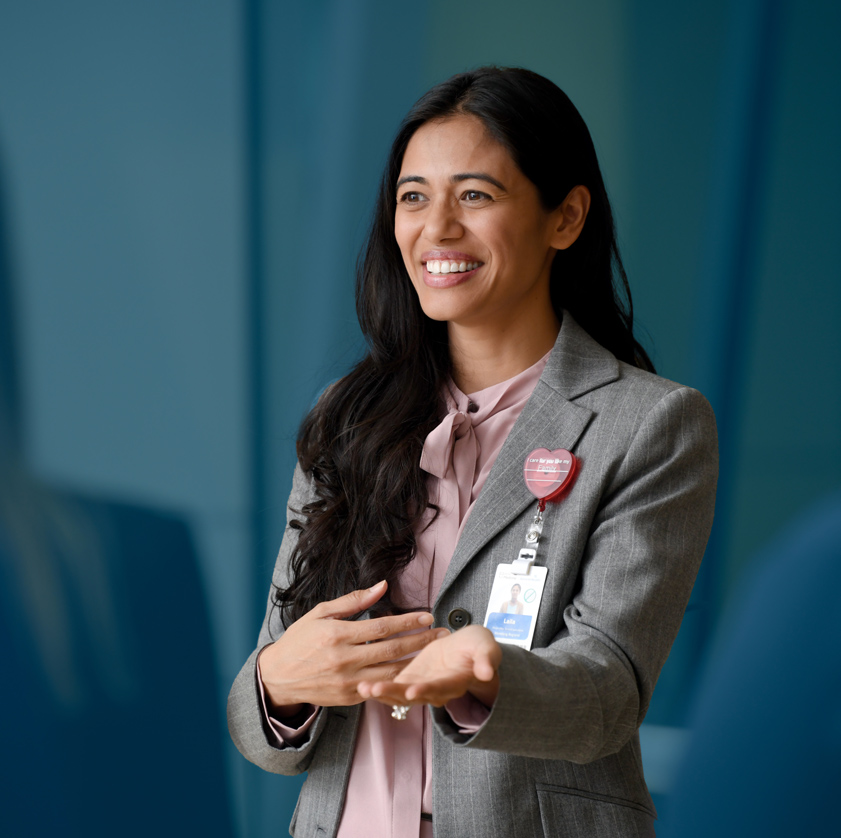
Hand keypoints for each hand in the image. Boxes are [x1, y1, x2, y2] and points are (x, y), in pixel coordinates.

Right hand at [258, 581, 449, 715]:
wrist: (277, 677)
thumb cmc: (300, 640)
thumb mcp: (321, 613)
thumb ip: (353, 600)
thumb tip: (382, 586)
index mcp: (337, 634)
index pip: (381, 626)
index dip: (407, 621)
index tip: (427, 615)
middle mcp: (344, 659)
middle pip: (392, 650)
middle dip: (421, 641)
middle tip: (442, 634)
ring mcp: (347, 682)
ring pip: (391, 672)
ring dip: (416, 663)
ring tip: (436, 653)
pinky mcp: (349, 698)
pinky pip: (380, 688)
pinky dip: (399, 681)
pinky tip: (416, 674)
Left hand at [357, 624, 501, 707]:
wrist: (468, 650)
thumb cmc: (478, 647)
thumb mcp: (487, 648)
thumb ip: (486, 659)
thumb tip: (487, 671)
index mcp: (455, 682)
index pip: (440, 688)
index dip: (427, 689)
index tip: (412, 690)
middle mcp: (436, 690)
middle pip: (414, 696)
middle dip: (394, 694)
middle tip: (376, 691)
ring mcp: (422, 687)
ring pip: (400, 694)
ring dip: (382, 693)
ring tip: (364, 689)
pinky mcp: (411, 679)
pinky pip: (393, 686)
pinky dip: (379, 686)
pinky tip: (361, 684)